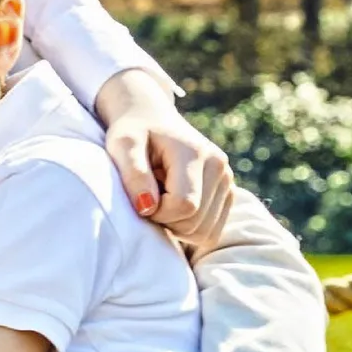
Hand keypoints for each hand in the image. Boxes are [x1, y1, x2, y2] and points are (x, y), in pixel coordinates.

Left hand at [97, 70, 233, 244]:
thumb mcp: (123, 145)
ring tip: (162, 197)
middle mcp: (219, 167)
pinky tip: (174, 204)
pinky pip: (210, 232)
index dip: (157, 213)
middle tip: (148, 197)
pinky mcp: (227, 193)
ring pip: (205, 233)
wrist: (151, 118)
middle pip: (195, 223)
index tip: (140, 198)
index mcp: (196, 153)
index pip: (184, 206)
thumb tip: (147, 207)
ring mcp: (228, 181)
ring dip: (177, 225)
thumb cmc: (133, 132)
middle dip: (165, 221)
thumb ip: (134, 174)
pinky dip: (189, 227)